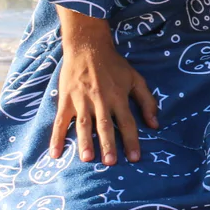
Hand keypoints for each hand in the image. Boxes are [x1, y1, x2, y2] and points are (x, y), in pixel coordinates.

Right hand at [51, 9, 158, 165]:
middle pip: (104, 125)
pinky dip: (56, 138)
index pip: (127, 122)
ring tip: (87, 158)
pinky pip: (60, 122)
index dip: (131, 140)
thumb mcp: (135, 78)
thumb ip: (147, 101)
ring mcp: (81, 100)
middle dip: (108, 144)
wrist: (87, 46)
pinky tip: (55, 154)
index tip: (135, 158)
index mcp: (118, 96)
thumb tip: (155, 125)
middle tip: (110, 162)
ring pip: (83, 124)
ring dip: (84, 141)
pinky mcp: (66, 100)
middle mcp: (100, 100)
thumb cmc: (114, 65)